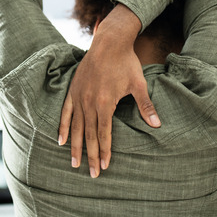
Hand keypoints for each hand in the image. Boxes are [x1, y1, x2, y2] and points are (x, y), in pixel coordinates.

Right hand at [58, 5, 160, 177]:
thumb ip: (145, 106)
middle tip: (91, 174)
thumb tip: (157, 124)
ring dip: (75, 147)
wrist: (109, 42)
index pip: (103, 134)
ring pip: (75, 127)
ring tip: (73, 164)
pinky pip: (65, 113)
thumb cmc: (126, 63)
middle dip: (90, 156)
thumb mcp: (138, 84)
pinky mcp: (73, 90)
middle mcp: (89, 102)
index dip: (104, 151)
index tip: (105, 166)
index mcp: (105, 103)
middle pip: (89, 135)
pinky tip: (60, 141)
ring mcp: (79, 97)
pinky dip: (63, 127)